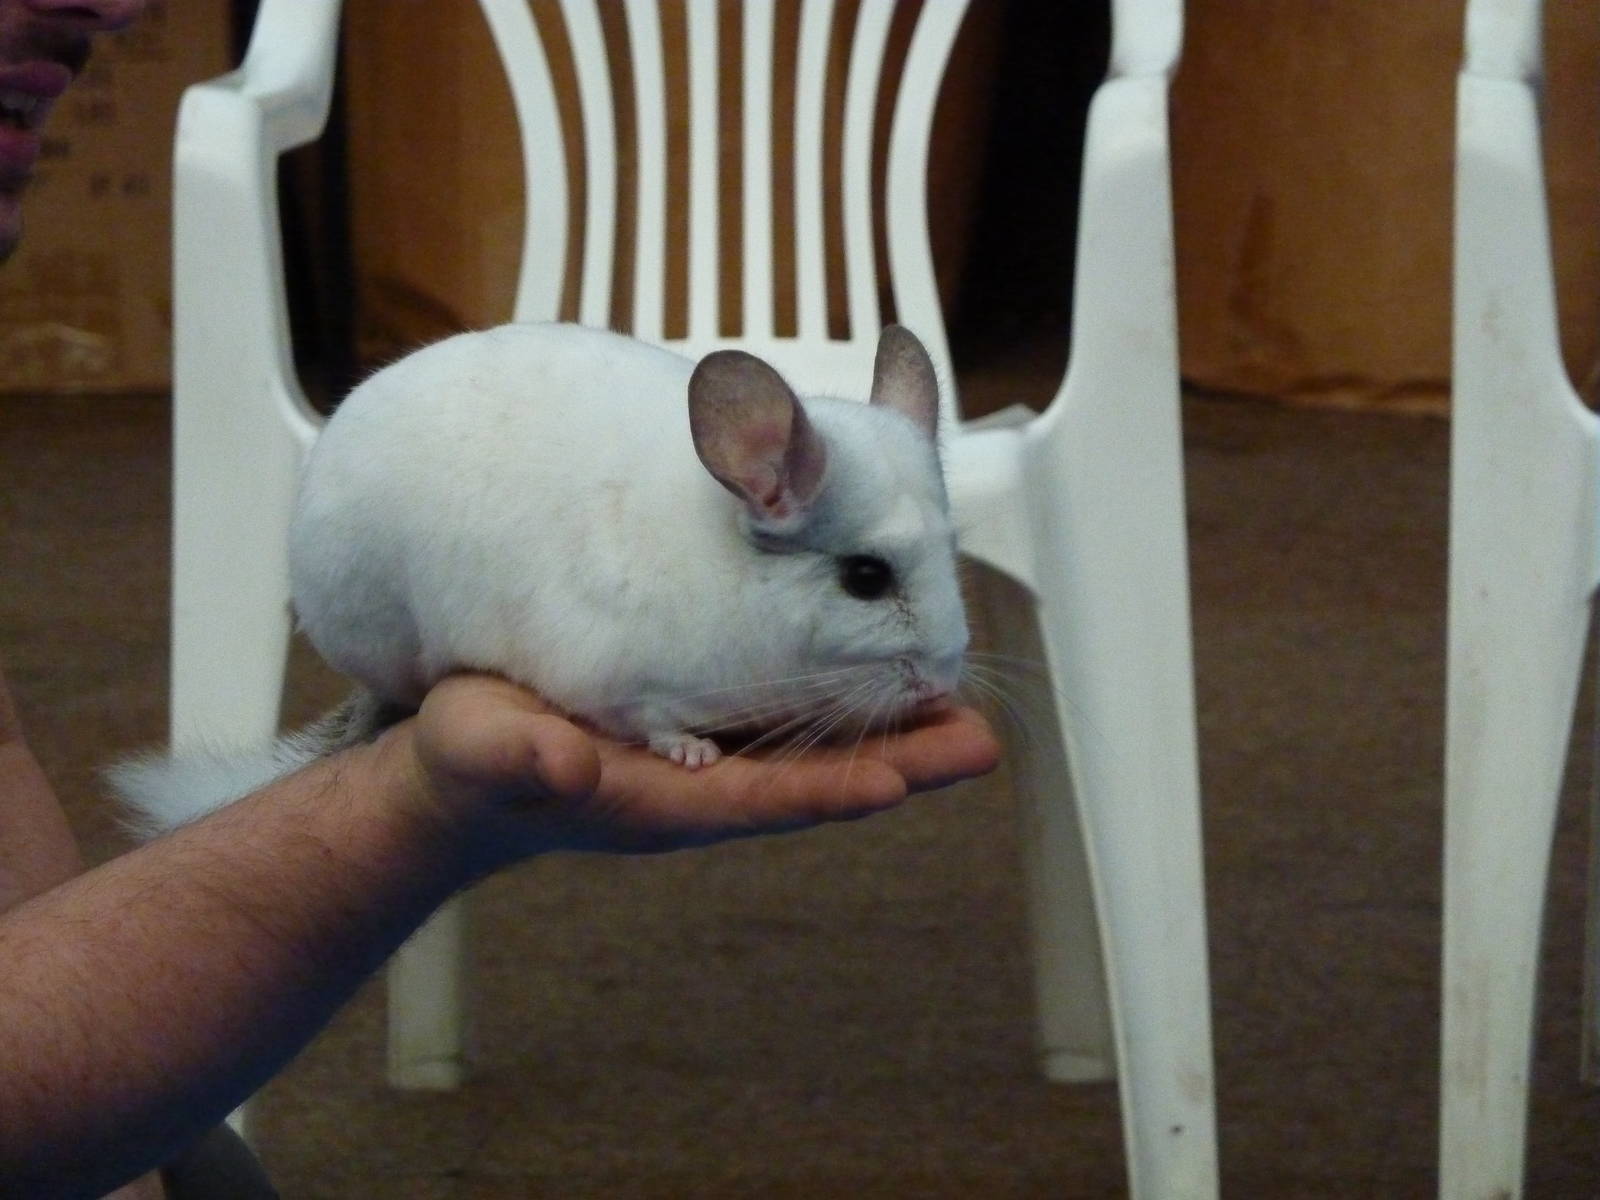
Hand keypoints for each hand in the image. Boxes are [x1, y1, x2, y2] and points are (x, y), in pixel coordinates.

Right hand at [391, 673, 999, 872]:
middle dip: (899, 761)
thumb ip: (521, 756)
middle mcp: (701, 784)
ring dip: (887, 730)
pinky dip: (839, 696)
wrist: (462, 766)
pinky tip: (878, 669)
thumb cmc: (469, 762)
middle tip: (980, 741)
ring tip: (960, 706)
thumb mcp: (482, 750)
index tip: (902, 780)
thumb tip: (568, 764)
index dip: (835, 788)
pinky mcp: (700, 723)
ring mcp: (706, 757)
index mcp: (661, 801)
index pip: (765, 798)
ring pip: (813, 747)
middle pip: (816, 779)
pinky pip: (786, 714)